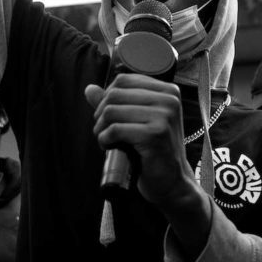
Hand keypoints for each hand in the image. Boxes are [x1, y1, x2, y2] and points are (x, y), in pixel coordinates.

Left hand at [84, 73, 195, 206]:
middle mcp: (169, 99)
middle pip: (115, 94)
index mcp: (167, 91)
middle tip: (104, 131)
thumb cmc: (153, 150)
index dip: (107, 97)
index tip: (107, 116)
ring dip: (101, 129)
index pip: (124, 80)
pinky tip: (111, 147)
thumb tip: (90, 89)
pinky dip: (105, 140)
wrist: (171, 181)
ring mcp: (164, 116)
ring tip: (107, 141)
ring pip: (111, 111)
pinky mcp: (155, 134)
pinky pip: (115, 129)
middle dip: (101, 114)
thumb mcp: (136, 121)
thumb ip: (114, 103)